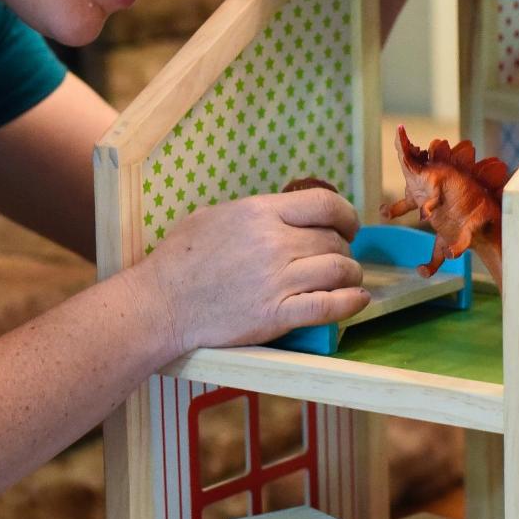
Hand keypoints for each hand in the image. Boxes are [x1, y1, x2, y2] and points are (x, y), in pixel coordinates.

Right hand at [141, 187, 368, 352]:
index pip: (325, 204)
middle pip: (334, 240)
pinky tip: (357, 300)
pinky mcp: (277, 315)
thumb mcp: (215, 216)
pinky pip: (329, 306)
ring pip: (339, 270)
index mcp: (260, 212)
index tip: (348, 227)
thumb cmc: (180, 259)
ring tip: (347, 279)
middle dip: (344, 249)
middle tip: (338, 258)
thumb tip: (286, 214)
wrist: (160, 304)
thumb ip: (256, 213)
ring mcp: (277, 280)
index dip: (346, 215)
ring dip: (350, 275)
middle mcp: (274, 242)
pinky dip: (350, 302)